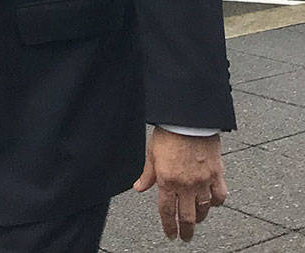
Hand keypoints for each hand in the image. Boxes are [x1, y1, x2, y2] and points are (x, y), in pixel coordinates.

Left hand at [133, 126, 226, 240]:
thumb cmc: (168, 135)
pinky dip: (217, 203)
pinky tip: (213, 204)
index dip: (168, 226)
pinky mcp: (217, 175)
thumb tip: (139, 188)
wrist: (189, 121)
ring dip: (199, 218)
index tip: (170, 235)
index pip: (166, 211)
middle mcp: (185, 185)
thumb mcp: (152, 154)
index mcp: (167, 181)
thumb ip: (147, 174)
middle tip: (185, 237)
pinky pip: (220, 196)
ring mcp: (203, 181)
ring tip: (196, 221)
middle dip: (185, 230)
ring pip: (204, 209)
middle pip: (186, 216)